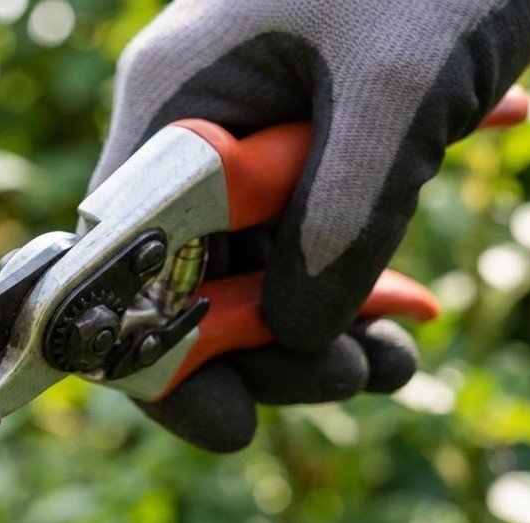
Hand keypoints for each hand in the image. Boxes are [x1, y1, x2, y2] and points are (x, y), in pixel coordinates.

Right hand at [93, 0, 529, 450]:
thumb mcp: (395, 95)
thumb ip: (342, 221)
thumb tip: (300, 339)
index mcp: (175, 102)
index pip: (119, 258)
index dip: (152, 353)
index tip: (228, 421)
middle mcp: (194, 124)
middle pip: (186, 274)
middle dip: (262, 348)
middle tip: (350, 383)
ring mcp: (250, 132)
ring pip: (253, 266)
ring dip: (319, 331)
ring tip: (394, 365)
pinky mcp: (309, 137)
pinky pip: (307, 234)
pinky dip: (354, 284)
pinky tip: (409, 320)